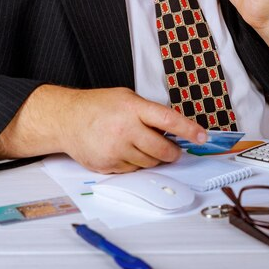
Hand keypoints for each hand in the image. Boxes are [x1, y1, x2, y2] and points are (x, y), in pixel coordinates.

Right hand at [0, 85, 206, 173]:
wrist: (66, 120)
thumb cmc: (98, 107)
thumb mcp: (127, 98)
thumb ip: (150, 112)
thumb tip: (176, 128)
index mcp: (133, 108)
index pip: (169, 120)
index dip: (189, 130)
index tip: (202, 136)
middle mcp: (125, 130)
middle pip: (162, 149)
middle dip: (172, 152)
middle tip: (174, 150)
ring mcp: (116, 150)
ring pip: (150, 163)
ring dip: (153, 157)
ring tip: (141, 144)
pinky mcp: (108, 165)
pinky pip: (134, 170)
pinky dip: (135, 163)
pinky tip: (125, 150)